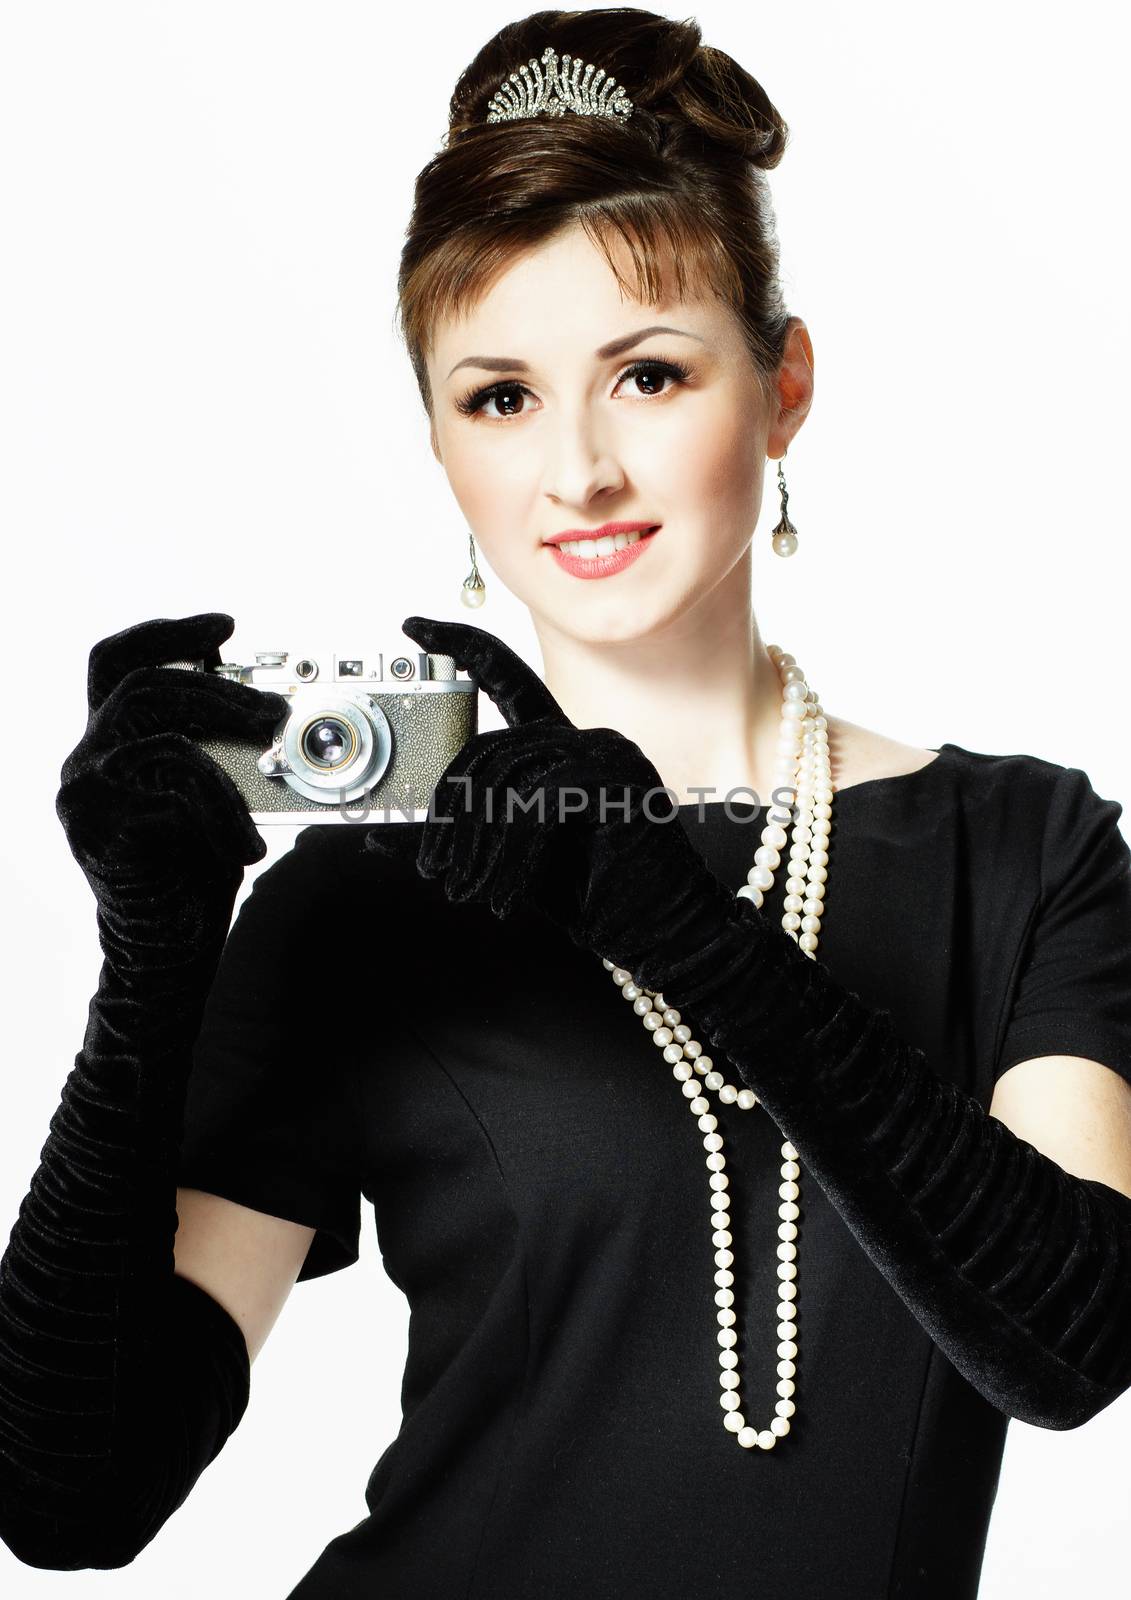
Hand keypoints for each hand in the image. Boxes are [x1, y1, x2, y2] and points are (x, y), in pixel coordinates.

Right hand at [56, 613, 289, 982]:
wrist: (165, 946)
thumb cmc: (192, 868)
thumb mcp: (210, 794)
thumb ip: (216, 748)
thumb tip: (272, 705)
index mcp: (107, 741)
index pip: (117, 663)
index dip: (167, 634)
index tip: (226, 626)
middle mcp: (85, 759)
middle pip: (147, 690)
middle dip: (222, 693)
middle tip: (276, 711)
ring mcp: (83, 792)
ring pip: (167, 745)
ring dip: (230, 772)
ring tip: (265, 799)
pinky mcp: (96, 828)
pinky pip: (174, 798)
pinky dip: (222, 819)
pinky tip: (240, 849)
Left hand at [364, 615, 741, 985]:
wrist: (660, 930)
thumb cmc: (590, 895)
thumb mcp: (505, 859)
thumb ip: (453, 836)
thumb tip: (374, 834)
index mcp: (562, 744)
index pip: (508, 677)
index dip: (461, 645)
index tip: (414, 625)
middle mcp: (587, 736)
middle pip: (489, 750)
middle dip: (451, 817)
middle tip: (437, 873)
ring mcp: (607, 752)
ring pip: (508, 781)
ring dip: (477, 847)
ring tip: (468, 891)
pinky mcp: (615, 780)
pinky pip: (536, 808)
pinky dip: (510, 860)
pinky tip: (505, 896)